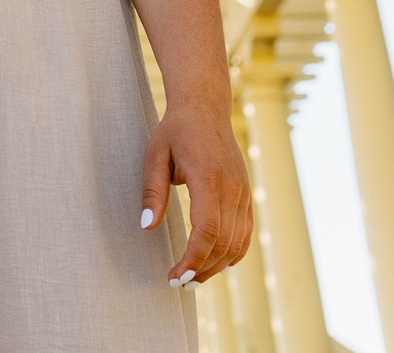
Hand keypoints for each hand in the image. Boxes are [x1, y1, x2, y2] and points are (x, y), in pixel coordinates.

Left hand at [140, 102, 251, 286]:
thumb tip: (146, 227)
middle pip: (223, 243)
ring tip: (192, 279)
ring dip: (217, 266)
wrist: (204, 109)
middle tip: (178, 283)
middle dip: (202, 269)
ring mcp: (244, 193)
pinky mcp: (247, 195)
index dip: (193, 259)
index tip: (174, 275)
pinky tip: (215, 265)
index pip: (206, 230)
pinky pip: (246, 233)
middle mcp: (232, 188)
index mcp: (209, 177)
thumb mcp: (154, 155)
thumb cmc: (174, 131)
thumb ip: (152, 192)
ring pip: (238, 242)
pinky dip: (233, 254)